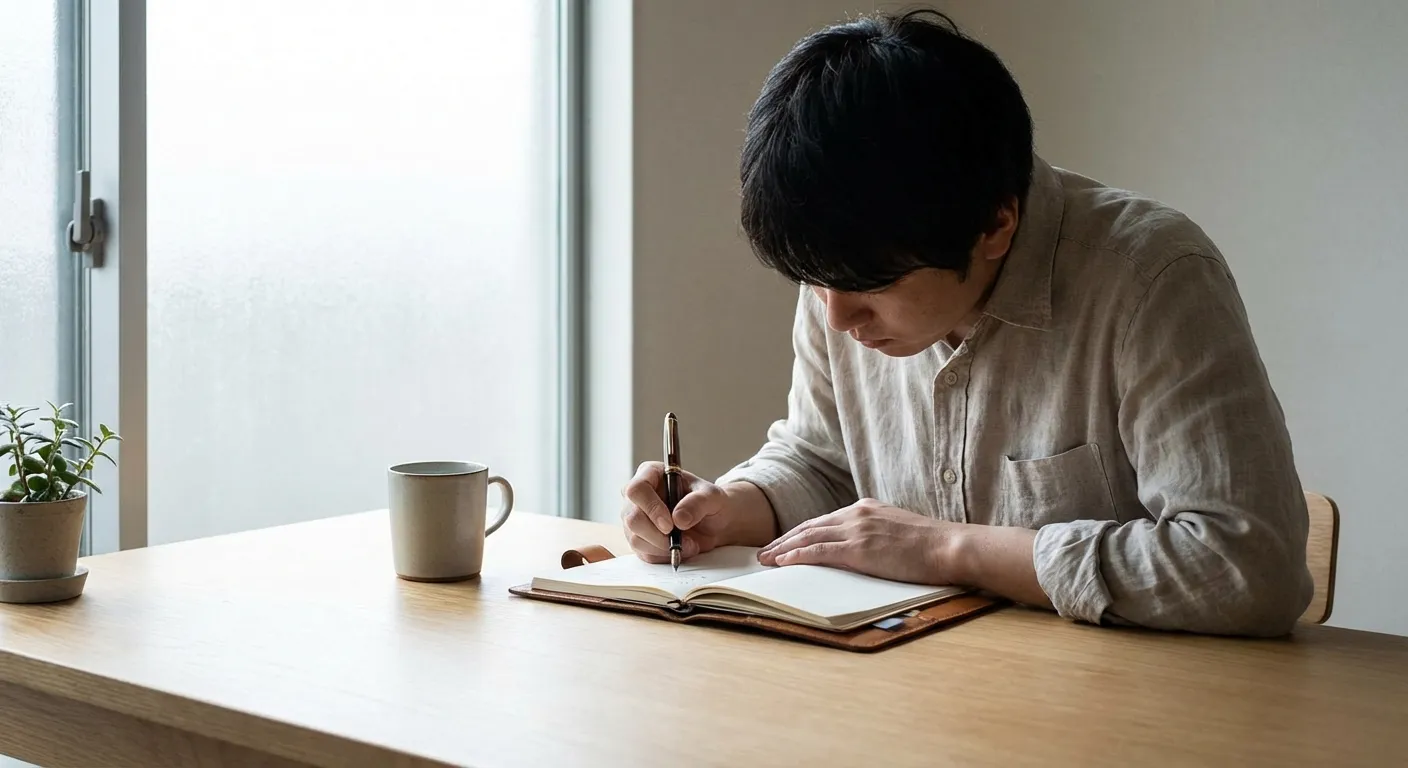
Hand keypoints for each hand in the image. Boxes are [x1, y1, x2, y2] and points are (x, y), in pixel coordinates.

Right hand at [619, 462, 736, 563]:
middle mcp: (637, 496)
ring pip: (636, 539)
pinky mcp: (639, 539)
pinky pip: (644, 553)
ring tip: (690, 544)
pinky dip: (665, 556)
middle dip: (658, 535)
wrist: (713, 524)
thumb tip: (679, 518)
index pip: (637, 490)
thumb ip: (698, 503)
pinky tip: (681, 549)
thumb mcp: (712, 497)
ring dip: (664, 548)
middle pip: (632, 518)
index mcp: (650, 474)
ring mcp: (634, 519)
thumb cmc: (710, 503)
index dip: (651, 508)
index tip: (670, 525)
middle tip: (683, 540)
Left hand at [757, 498, 956, 584]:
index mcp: (866, 508)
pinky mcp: (859, 548)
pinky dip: (797, 556)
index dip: (800, 533)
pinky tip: (783, 563)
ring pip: (808, 537)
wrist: (949, 546)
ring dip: (783, 549)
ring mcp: (856, 529)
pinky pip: (819, 551)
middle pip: (809, 526)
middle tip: (763, 553)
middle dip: (784, 540)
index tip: (784, 543)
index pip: (824, 520)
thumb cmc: (932, 545)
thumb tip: (866, 548)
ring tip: (765, 560)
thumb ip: (877, 533)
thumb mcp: (898, 529)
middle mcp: (856, 514)